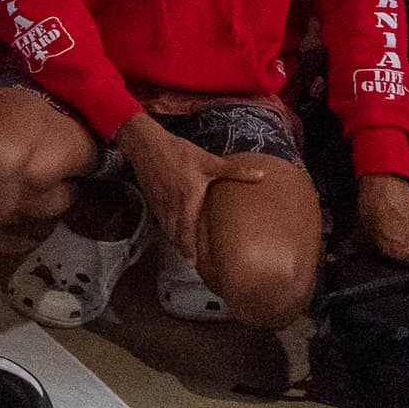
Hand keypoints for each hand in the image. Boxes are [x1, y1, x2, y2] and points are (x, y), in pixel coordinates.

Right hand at [117, 117, 265, 271]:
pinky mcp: (153, 198)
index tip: (194, 263)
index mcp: (187, 200)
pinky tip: (172, 231)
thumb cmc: (179, 153)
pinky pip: (160, 219)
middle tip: (190, 263)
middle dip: (182, 250)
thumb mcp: (209, 161)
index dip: (189, 248)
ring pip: (166, 229)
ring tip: (182, 252)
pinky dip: (167, 229)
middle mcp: (172, 206)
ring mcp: (160, 203)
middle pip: (175, 235)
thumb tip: (261, 176)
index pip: (187, 231)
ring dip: (174, 241)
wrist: (147, 144)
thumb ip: (235, 171)